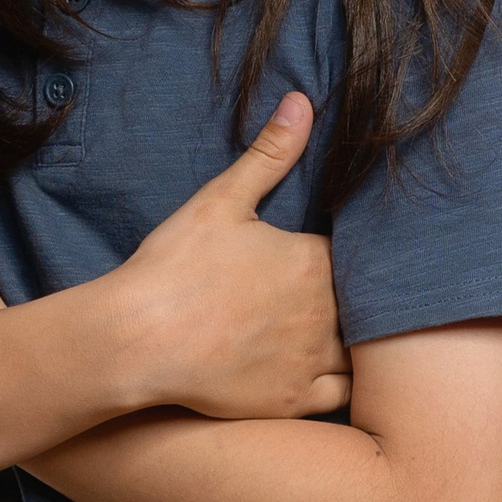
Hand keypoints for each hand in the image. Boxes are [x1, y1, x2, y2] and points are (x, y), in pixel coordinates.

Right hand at [103, 92, 351, 422]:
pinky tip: (331, 373)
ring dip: (355, 342)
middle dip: (355, 299)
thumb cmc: (175, 268)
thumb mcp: (221, 200)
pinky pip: (341, 394)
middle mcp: (326, 313)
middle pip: (364, 303)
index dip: (344, 257)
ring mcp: (312, 360)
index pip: (355, 255)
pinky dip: (342, 384)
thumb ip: (269, 155)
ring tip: (339, 334)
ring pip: (360, 352)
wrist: (137, 339)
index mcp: (314, 261)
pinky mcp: (294, 400)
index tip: (328, 259)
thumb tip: (302, 101)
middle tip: (333, 297)